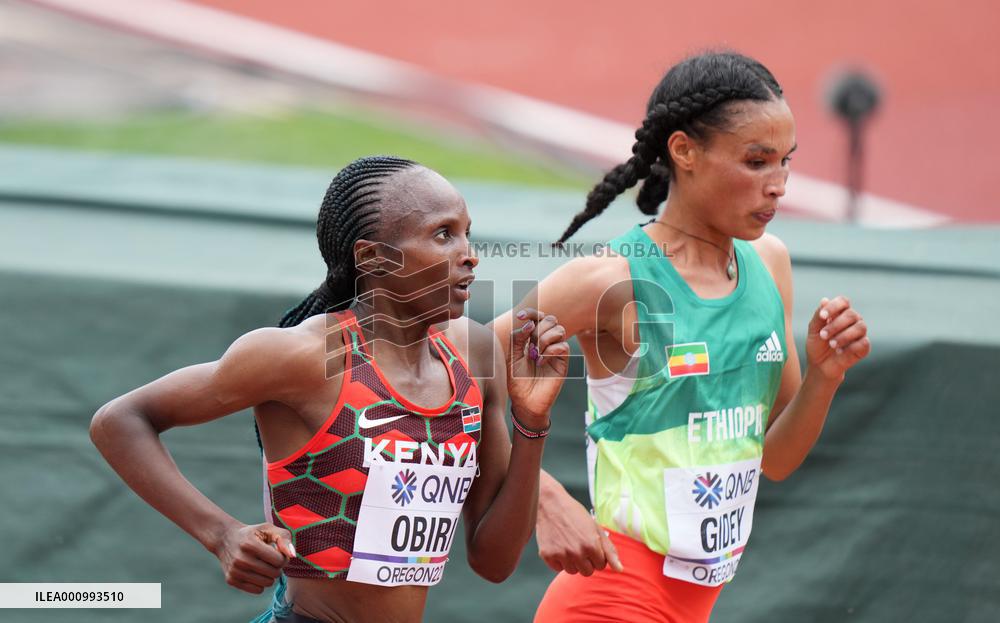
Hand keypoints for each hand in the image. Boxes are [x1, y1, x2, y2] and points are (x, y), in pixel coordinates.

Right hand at [214, 522, 294, 593]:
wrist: (225, 539)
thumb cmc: (252, 534)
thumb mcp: (268, 529)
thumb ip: (284, 538)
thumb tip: (293, 555)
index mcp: (250, 545)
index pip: (279, 561)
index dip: (283, 557)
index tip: (277, 552)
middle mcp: (241, 559)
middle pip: (274, 573)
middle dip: (277, 567)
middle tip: (271, 559)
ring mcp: (235, 571)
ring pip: (267, 584)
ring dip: (270, 576)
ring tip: (264, 565)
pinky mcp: (231, 580)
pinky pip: (257, 590)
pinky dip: (261, 583)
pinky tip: (256, 572)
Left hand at [506, 308, 569, 428]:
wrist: (525, 402)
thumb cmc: (516, 380)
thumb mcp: (511, 357)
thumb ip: (517, 339)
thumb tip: (529, 325)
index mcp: (533, 338)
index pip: (537, 317)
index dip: (531, 313)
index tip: (520, 317)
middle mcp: (546, 342)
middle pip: (550, 319)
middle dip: (538, 328)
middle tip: (529, 344)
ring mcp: (555, 351)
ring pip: (559, 330)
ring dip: (544, 339)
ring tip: (534, 354)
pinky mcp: (562, 362)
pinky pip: (562, 346)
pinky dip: (549, 351)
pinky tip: (540, 362)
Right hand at [536, 486, 622, 575]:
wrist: (550, 503)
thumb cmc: (575, 514)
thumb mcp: (596, 528)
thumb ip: (609, 550)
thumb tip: (620, 570)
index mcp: (592, 545)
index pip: (601, 565)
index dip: (596, 555)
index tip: (590, 544)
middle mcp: (577, 552)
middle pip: (587, 572)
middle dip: (586, 562)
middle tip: (579, 545)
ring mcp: (561, 554)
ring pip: (572, 571)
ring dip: (572, 562)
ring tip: (568, 544)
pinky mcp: (547, 555)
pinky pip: (557, 568)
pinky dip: (558, 560)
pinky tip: (558, 546)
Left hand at [806, 296, 870, 381]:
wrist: (819, 365)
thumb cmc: (817, 344)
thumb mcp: (813, 330)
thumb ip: (818, 316)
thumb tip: (825, 300)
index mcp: (840, 313)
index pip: (843, 301)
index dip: (834, 306)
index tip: (822, 316)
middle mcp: (853, 320)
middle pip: (851, 314)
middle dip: (835, 325)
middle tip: (823, 335)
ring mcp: (860, 333)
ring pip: (860, 327)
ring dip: (843, 336)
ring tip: (831, 344)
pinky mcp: (864, 347)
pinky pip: (864, 342)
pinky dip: (850, 347)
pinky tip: (839, 352)